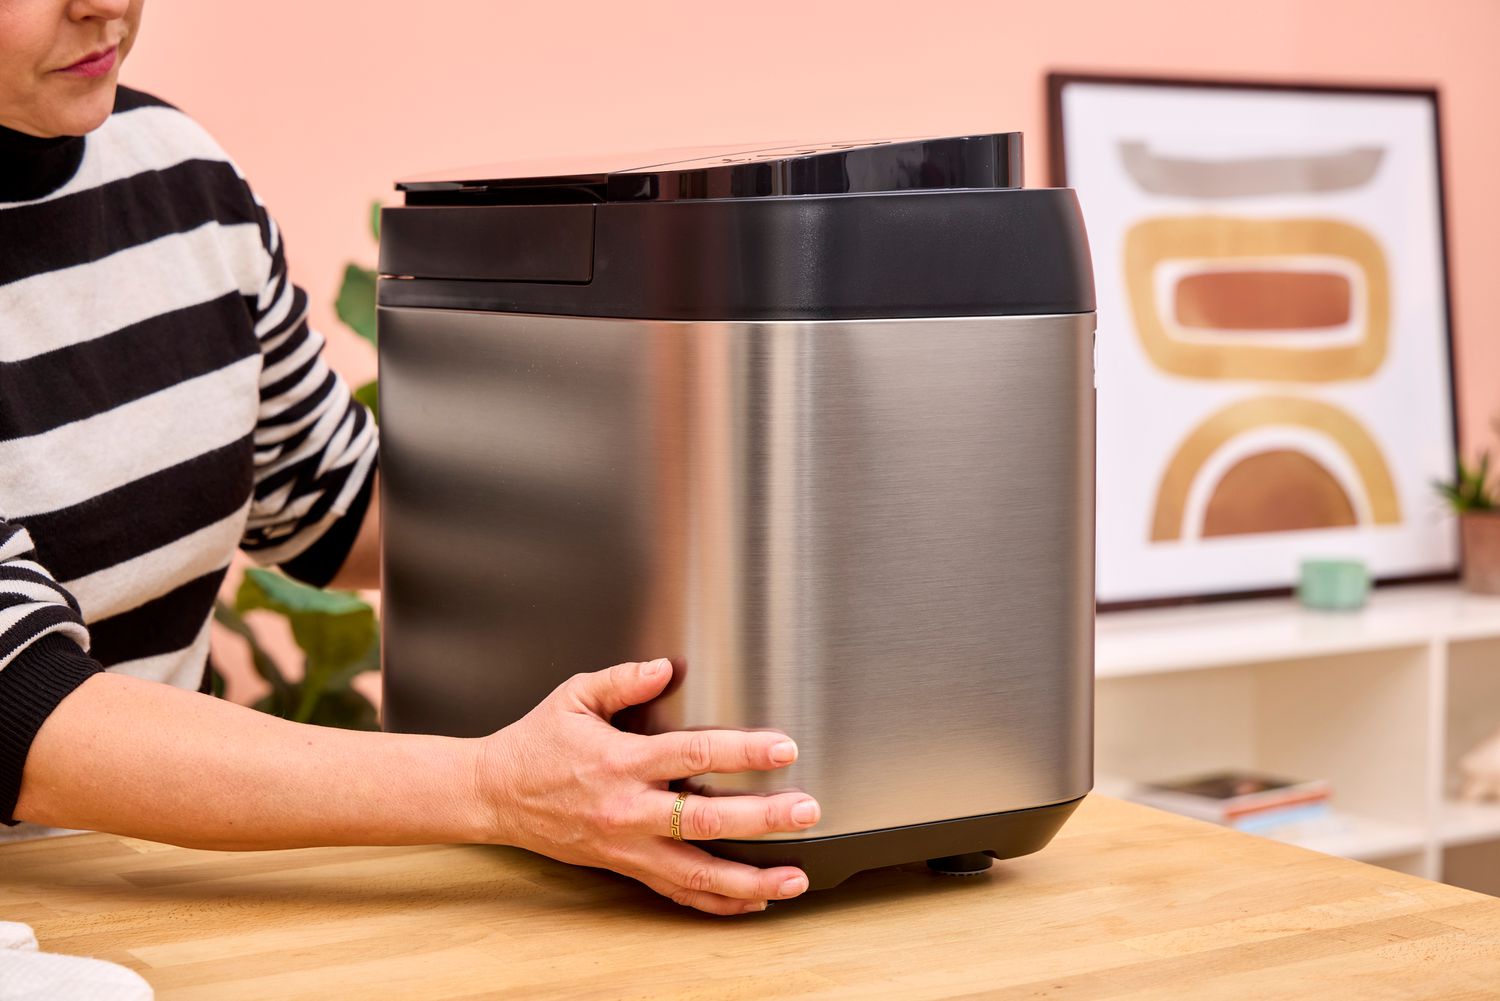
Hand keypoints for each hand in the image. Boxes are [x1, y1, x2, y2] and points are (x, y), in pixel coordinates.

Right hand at [474, 658, 820, 914]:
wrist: (495, 795)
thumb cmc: (536, 745)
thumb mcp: (575, 696)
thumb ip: (624, 679)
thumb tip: (665, 668)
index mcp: (620, 762)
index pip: (693, 755)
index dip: (743, 752)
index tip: (782, 748)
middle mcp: (628, 810)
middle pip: (706, 821)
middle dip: (763, 819)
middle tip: (806, 812)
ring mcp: (627, 846)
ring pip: (697, 872)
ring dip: (750, 878)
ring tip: (793, 878)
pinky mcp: (624, 866)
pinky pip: (676, 892)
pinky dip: (716, 901)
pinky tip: (751, 900)